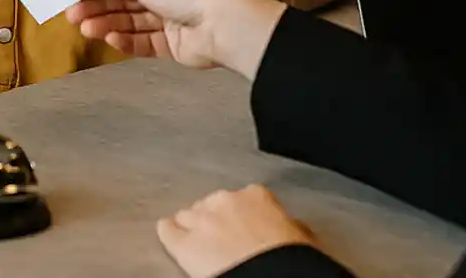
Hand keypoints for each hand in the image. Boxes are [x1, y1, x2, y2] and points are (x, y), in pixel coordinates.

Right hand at [67, 0, 283, 76]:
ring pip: (129, 20)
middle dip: (96, 5)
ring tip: (85, 28)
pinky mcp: (172, 43)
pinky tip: (109, 38)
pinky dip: (124, 40)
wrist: (226, 24)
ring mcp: (169, 17)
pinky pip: (142, 42)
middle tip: (71, 13)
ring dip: (106, 23)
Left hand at [157, 185, 318, 277]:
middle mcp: (225, 201)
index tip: (244, 226)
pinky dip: (169, 234)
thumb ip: (287, 224)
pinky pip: (167, 230)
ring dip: (192, 228)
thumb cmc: (288, 260)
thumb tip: (292, 228)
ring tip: (198, 242)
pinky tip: (170, 237)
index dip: (241, 215)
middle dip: (215, 220)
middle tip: (222, 240)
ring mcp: (202, 220)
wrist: (272, 276)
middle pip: (211, 205)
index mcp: (256, 196)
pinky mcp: (183, 243)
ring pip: (188, 215)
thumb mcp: (298, 236)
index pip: (242, 197)